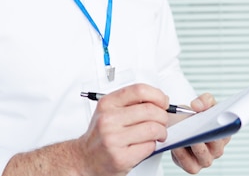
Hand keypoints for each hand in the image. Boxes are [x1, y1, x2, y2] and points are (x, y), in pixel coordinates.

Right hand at [4, 83, 169, 175]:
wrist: (84, 158)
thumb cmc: (100, 135)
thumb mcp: (110, 111)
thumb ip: (131, 103)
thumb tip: (160, 100)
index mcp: (107, 103)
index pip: (139, 90)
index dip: (157, 95)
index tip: (163, 102)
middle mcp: (108, 119)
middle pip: (150, 110)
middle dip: (163, 116)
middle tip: (163, 120)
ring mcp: (113, 139)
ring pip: (153, 128)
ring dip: (161, 132)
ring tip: (158, 134)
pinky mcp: (120, 157)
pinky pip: (149, 146)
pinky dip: (153, 145)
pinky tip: (147, 144)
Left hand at [170, 93, 230, 173]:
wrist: (179, 125)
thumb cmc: (195, 117)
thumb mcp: (202, 103)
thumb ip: (204, 100)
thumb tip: (197, 106)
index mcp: (224, 134)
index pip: (229, 132)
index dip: (225, 127)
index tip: (218, 121)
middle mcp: (217, 149)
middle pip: (217, 147)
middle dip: (208, 138)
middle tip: (200, 130)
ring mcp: (206, 159)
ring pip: (204, 157)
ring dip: (194, 147)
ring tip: (186, 137)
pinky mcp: (193, 166)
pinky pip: (189, 164)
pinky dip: (182, 155)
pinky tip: (176, 145)